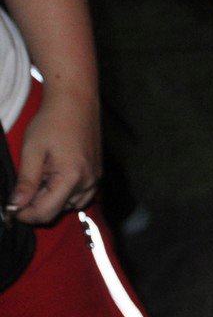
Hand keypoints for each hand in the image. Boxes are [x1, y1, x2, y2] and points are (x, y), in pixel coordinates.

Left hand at [9, 86, 100, 223]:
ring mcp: (95, 178)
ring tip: (40, 180)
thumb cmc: (52, 122)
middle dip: (37, 206)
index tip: (11, 208)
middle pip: (58, 211)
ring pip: (70, 206)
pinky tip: (54, 178)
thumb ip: (26, 182)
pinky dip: (65, 194)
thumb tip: (15, 207)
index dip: (24, 214)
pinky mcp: (97, 173)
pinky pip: (80, 195)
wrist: (75, 102)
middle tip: (23, 190)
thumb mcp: (31, 151)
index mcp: (72, 177)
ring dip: (52, 201)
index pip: (45, 212)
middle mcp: (88, 182)